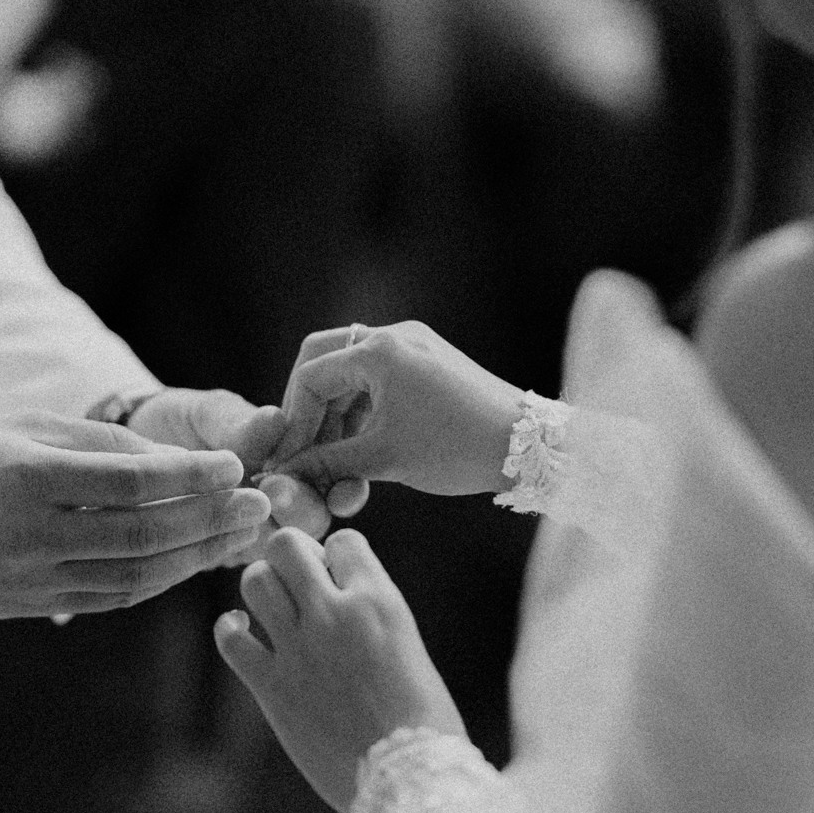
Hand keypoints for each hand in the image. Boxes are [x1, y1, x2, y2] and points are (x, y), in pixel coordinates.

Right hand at [0, 414, 270, 617]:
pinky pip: (106, 598)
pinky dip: (154, 582)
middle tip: (259, 507)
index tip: (233, 468)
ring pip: (131, 578)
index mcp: (26, 476)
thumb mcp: (24, 426)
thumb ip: (100, 445)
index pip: (130, 483)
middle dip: (209, 523)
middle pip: (141, 537)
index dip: (189, 477)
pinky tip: (188, 563)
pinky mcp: (24, 607)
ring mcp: (25, 579)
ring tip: (236, 537)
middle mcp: (28, 534)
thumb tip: (176, 465)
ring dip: (192, 560)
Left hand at [126, 387, 335, 540]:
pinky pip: (232, 561)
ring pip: (278, 545)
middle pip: (314, 521)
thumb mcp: (210, 413)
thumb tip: (276, 420)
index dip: (347, 491)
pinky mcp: (216, 554)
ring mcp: (250, 533)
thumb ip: (241, 423)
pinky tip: (212, 529)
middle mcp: (282, 504)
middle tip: (273, 487)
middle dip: (302, 507)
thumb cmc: (182, 420)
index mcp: (299, 463)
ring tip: (241, 503)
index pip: (338, 484)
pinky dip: (227, 548)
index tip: (340, 490)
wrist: (131, 440)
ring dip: (267, 529)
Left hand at [215, 527, 463, 812]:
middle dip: (289, 556)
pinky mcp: (272, 687)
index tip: (337, 578)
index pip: (343, 540)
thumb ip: (372, 614)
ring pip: (254, 580)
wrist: (409, 781)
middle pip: (286, 545)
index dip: (335, 554)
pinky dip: (231, 629)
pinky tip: (243, 635)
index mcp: (380, 601)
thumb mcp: (409, 647)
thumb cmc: (424, 723)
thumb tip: (340, 595)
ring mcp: (299, 649)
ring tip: (273, 610)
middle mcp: (335, 614)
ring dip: (260, 588)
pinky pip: (229, 638)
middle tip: (298, 584)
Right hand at [269, 322, 526, 497]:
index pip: (309, 378)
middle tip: (299, 446)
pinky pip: (376, 376)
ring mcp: (413, 345)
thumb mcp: (383, 459)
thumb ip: (326, 464)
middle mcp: (393, 336)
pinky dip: (359, 407)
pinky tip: (358, 444)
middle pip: (322, 358)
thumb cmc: (457, 449)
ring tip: (329, 456)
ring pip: (349, 368)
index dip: (292, 422)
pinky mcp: (428, 361)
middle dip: (305, 405)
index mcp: (379, 351)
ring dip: (333, 409)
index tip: (287, 460)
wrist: (532, 447)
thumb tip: (282, 476)